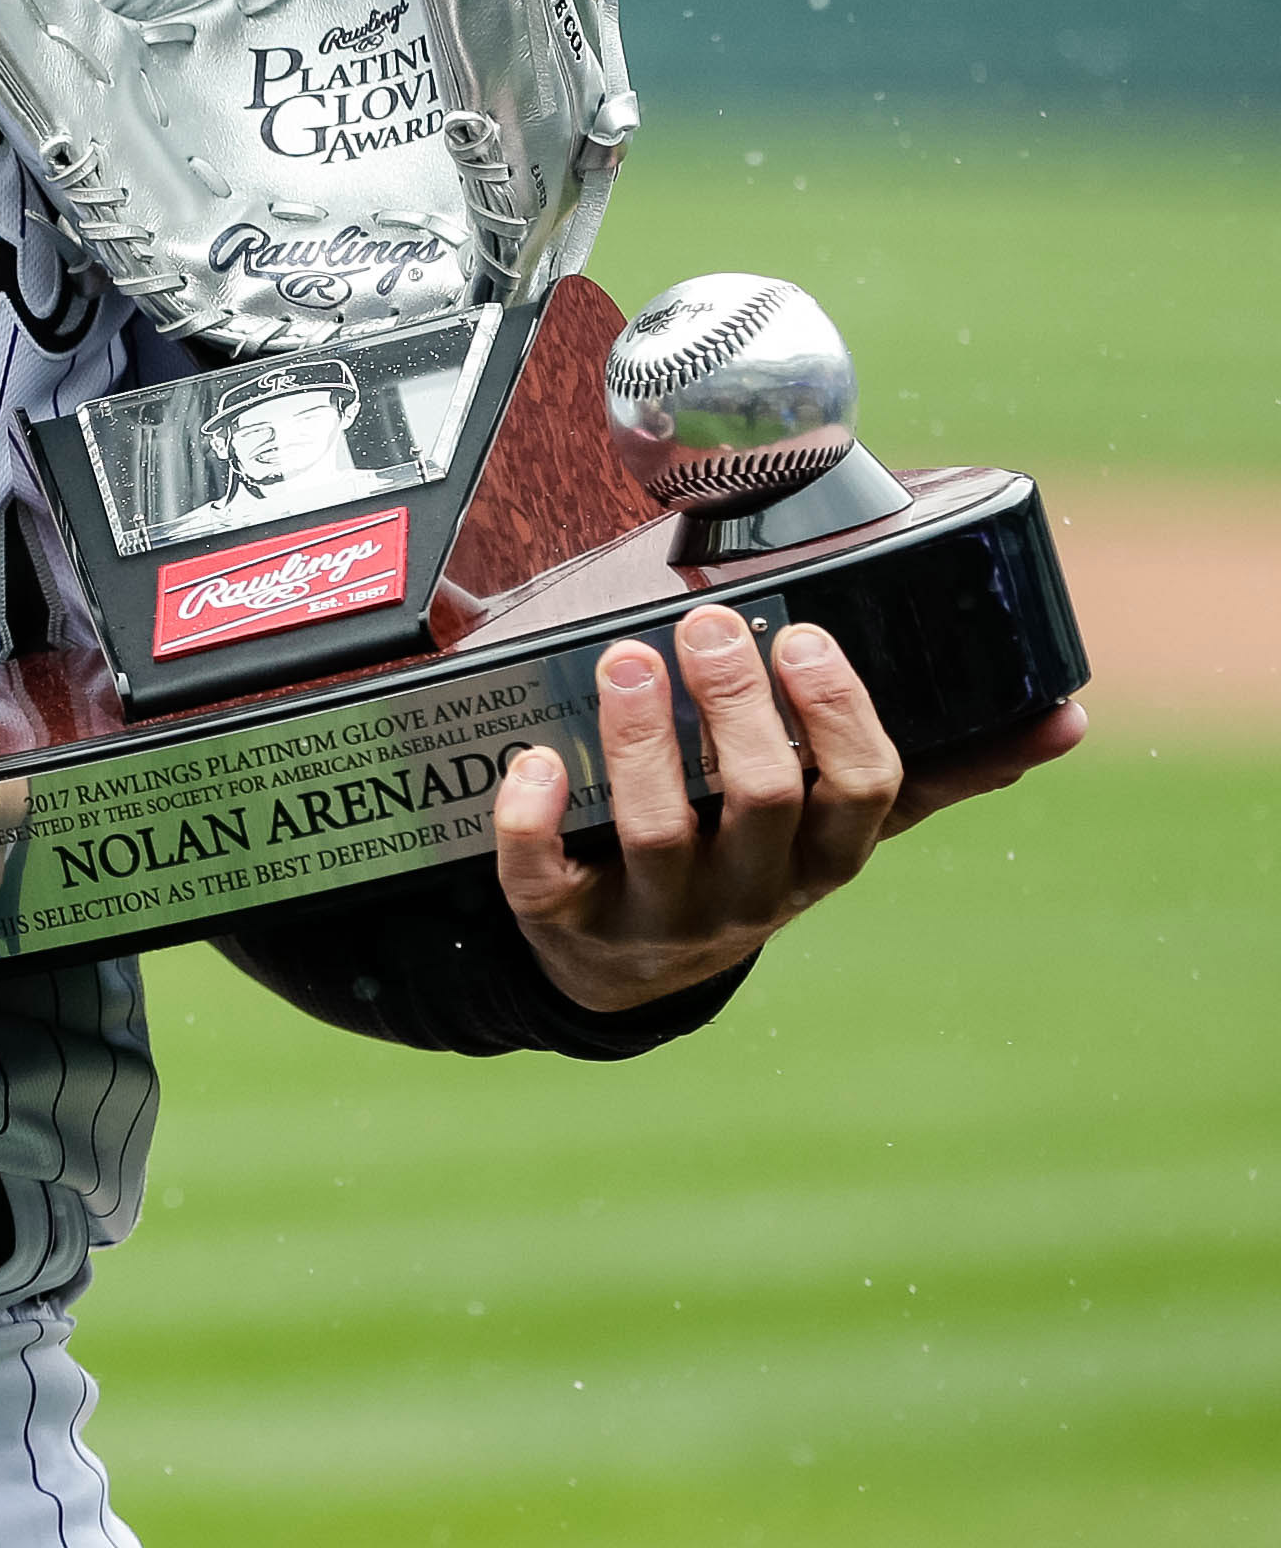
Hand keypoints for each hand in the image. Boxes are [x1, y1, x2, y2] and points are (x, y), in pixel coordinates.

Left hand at [494, 601, 1087, 1012]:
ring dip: (641, 741)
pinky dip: (532, 821)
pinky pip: (544, 882)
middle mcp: (751, 891)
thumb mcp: (847, 824)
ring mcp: (659, 914)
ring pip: (659, 831)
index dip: (834, 717)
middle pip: (760, 800)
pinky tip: (528, 761)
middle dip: (737, 708)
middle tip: (709, 624)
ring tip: (626, 659)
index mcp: (823, 858)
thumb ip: (942, 770)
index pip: (857, 790)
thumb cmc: (754, 856)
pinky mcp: (568, 925)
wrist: (633, 970)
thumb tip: (1066, 719)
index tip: (806, 636)